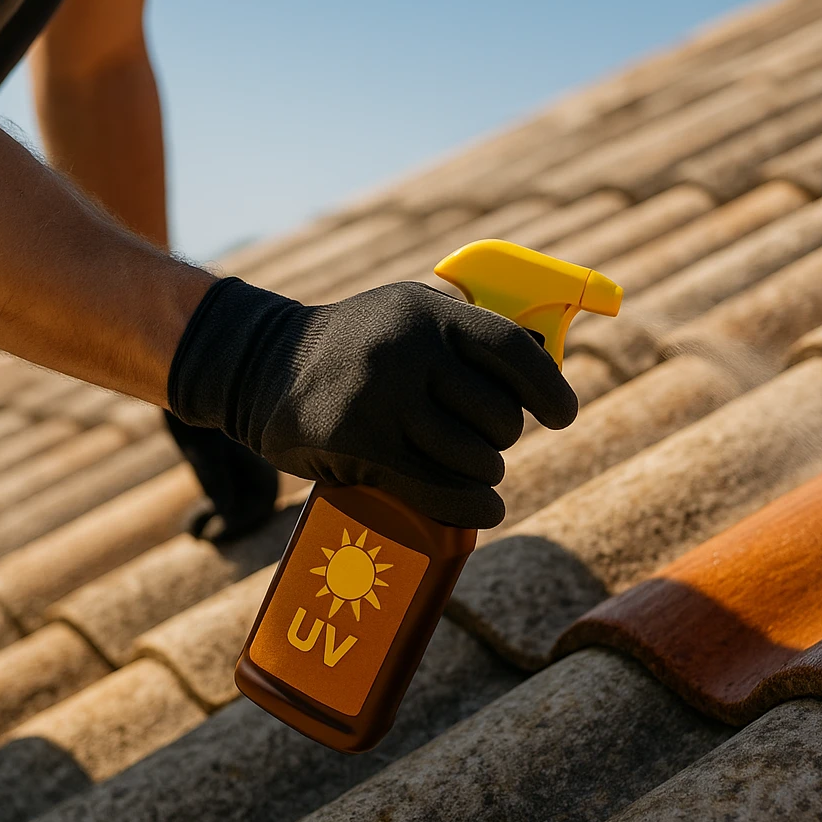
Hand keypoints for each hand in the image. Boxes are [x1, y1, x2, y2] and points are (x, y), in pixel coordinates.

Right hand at [168, 278, 577, 528]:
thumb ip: (464, 336)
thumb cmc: (352, 345)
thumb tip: (543, 366)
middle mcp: (407, 350)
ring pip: (475, 458)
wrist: (260, 365)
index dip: (547, 388)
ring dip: (484, 474)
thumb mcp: (406, 315)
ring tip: (469, 471)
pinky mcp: (359, 443)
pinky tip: (482, 508)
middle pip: (498, 415)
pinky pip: (437, 488)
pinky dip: (470, 507)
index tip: (561, 416)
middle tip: (484, 444)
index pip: (511, 350)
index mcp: (428, 312)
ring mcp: (381, 397)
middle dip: (501, 439)